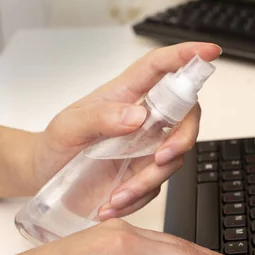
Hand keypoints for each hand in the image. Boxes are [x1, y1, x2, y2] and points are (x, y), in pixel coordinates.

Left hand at [26, 42, 220, 218]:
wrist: (45, 177)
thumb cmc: (56, 144)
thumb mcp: (68, 127)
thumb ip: (100, 118)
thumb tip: (138, 115)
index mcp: (125, 94)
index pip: (160, 68)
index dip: (186, 56)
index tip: (209, 51)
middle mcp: (143, 117)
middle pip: (185, 115)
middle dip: (183, 137)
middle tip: (162, 157)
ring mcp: (146, 146)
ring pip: (174, 156)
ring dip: (150, 179)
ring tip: (118, 194)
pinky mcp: (144, 173)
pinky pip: (157, 185)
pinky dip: (138, 198)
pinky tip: (112, 203)